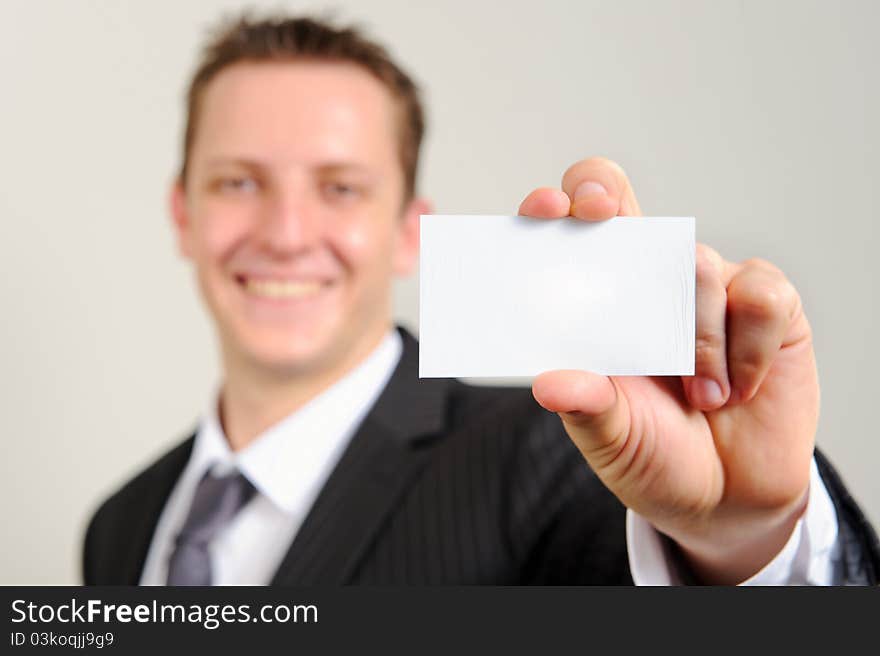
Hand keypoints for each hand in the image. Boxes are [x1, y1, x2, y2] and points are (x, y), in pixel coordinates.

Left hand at [523, 157, 818, 583]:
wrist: (725, 496)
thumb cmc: (652, 452)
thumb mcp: (609, 436)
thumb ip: (585, 406)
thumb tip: (548, 384)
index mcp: (594, 305)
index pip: (564, 237)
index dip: (554, 208)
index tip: (545, 210)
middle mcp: (643, 280)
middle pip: (615, 197)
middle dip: (602, 192)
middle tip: (596, 213)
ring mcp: (706, 287)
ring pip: (697, 263)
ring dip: (698, 339)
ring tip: (700, 398)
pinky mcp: (766, 306)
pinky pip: (761, 297)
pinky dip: (749, 351)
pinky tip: (739, 388)